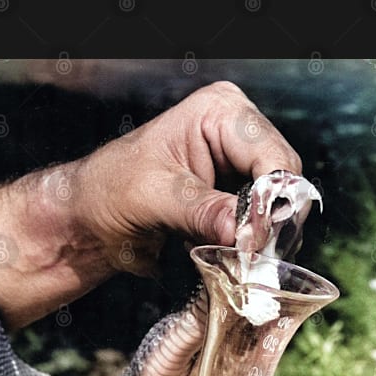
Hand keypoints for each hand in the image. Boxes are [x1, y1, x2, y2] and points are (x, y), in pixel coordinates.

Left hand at [0, 81, 301, 328]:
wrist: (91, 220)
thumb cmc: (108, 190)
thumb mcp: (153, 195)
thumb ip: (202, 210)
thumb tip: (245, 232)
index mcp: (220, 113)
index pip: (272, 156)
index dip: (272, 201)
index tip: (255, 242)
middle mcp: (237, 136)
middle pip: (284, 183)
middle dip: (271, 223)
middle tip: (253, 258)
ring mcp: (239, 170)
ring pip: (278, 208)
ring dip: (264, 239)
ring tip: (243, 262)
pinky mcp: (235, 201)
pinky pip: (262, 225)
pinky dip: (253, 246)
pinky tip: (238, 259)